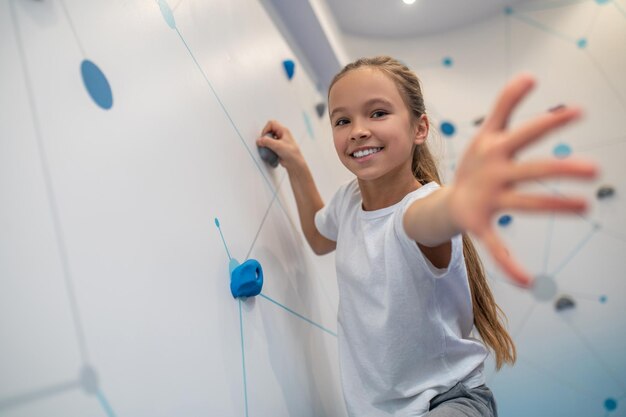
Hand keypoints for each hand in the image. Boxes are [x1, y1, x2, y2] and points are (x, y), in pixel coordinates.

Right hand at [256, 120, 304, 170]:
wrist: (294, 163)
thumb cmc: (292, 154)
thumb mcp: (278, 146)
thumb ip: (267, 142)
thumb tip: (259, 140)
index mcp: (283, 130)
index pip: (271, 124)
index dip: (266, 129)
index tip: (264, 137)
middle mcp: (282, 134)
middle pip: (269, 130)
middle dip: (265, 136)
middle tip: (265, 143)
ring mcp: (279, 140)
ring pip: (269, 138)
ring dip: (266, 143)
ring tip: (268, 148)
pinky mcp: (278, 147)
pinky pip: (270, 144)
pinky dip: (268, 147)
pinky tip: (270, 152)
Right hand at [448, 74, 597, 285]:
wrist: (446, 201)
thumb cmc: (476, 164)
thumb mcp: (487, 132)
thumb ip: (506, 104)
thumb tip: (529, 74)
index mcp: (495, 149)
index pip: (525, 132)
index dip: (551, 122)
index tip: (579, 112)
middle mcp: (492, 173)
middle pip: (530, 170)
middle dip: (559, 170)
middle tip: (593, 171)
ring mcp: (487, 200)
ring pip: (524, 204)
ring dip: (553, 206)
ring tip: (585, 207)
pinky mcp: (479, 225)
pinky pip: (496, 246)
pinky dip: (509, 264)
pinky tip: (528, 281)